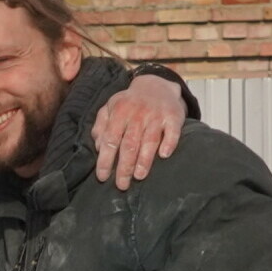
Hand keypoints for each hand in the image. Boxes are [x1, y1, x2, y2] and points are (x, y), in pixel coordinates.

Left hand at [93, 70, 189, 189]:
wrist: (156, 85)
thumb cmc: (129, 102)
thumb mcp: (110, 108)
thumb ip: (101, 126)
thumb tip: (97, 147)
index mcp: (120, 112)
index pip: (110, 140)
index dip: (106, 160)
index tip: (102, 177)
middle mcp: (138, 114)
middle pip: (129, 144)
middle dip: (124, 167)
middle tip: (121, 185)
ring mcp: (157, 116)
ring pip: (149, 141)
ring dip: (144, 160)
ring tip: (139, 176)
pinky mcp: (173, 117)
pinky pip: (172, 133)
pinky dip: (168, 144)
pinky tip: (163, 156)